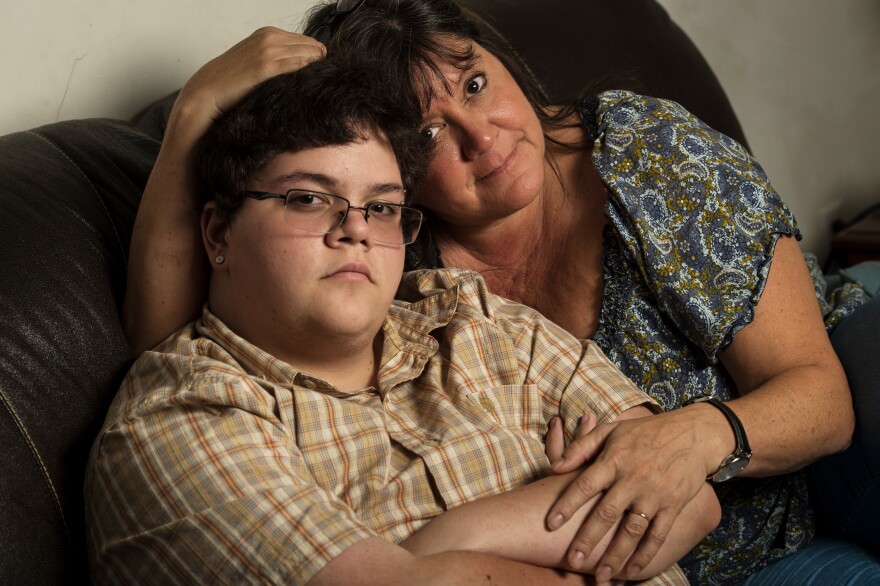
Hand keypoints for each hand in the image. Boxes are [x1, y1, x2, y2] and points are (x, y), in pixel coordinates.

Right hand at [172, 27, 325, 135]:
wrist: (207, 90)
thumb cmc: (232, 79)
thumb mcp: (256, 59)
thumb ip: (277, 57)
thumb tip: (304, 65)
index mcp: (267, 33)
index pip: (304, 40)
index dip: (316, 54)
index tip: (322, 68)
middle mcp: (268, 37)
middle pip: (309, 45)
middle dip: (319, 60)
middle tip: (325, 75)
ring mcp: (267, 50)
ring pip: (305, 54)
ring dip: (316, 66)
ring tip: (321, 81)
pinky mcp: (264, 66)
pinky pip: (294, 65)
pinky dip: (305, 70)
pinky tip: (311, 79)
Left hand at [546, 406, 721, 580]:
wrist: (693, 434)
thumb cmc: (645, 432)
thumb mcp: (611, 430)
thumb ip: (581, 447)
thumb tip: (555, 467)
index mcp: (614, 459)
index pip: (585, 484)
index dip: (567, 504)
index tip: (550, 523)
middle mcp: (633, 478)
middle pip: (606, 513)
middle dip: (588, 539)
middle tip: (573, 560)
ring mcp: (654, 493)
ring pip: (632, 529)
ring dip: (616, 554)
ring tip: (602, 575)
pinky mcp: (673, 504)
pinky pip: (658, 534)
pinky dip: (645, 554)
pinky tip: (632, 570)